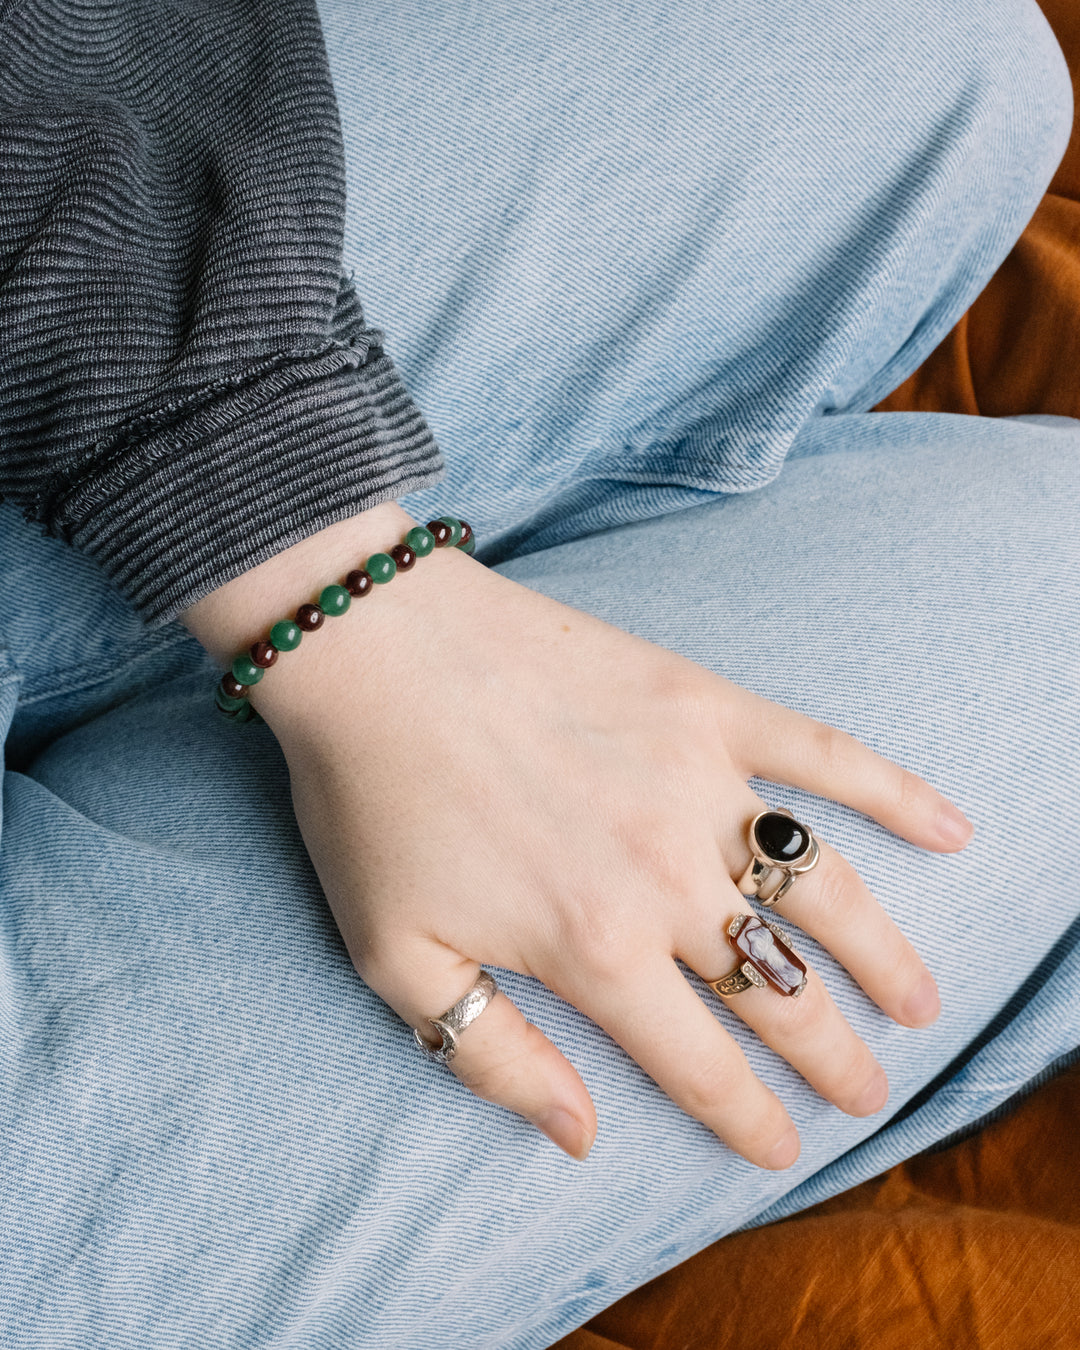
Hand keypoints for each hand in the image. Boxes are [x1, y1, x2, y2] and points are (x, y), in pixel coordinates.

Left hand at [184, 504, 971, 1167]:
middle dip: (832, 1058)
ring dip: (882, 957)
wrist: (373, 643)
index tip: (780, 1150)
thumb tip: (581, 1136)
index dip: (747, 1120)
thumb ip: (493, 1056)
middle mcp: (664, 875)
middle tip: (867, 1092)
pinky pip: (823, 754)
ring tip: (918, 1000)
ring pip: (823, 892)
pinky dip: (895, 792)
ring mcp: (697, 783)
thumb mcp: (396, 957)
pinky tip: (949, 827)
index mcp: (590, 946)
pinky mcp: (706, 704)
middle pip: (776, 991)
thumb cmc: (371, 800)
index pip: (697, 1062)